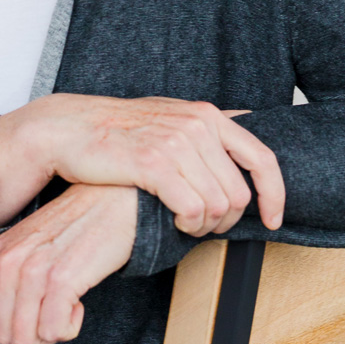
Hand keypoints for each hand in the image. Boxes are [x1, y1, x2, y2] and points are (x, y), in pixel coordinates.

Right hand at [0, 95, 283, 237]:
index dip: (275, 194)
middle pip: (240, 192)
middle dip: (229, 220)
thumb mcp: (169, 118)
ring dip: (206, 226)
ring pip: (219, 205)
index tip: (273, 219)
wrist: (69, 128)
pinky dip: (189, 225)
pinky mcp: (153, 163)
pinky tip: (175, 223)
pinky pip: (193, 209)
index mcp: (207, 115)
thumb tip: (244, 138)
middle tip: (206, 228)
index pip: (262, 158)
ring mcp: (176, 142)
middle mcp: (197, 124)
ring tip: (187, 226)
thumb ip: (204, 129)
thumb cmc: (118, 131)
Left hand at [0, 183, 136, 343]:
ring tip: (65, 308)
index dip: (3, 331)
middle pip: (3, 335)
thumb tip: (6, 320)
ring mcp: (34, 270)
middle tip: (52, 317)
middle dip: (31, 337)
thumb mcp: (31, 243)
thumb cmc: (80, 222)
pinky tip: (78, 304)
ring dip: (51, 334)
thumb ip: (12, 274)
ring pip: (26, 339)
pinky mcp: (61, 279)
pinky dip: (68, 328)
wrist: (115, 200)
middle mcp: (10, 261)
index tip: (26, 323)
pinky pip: (53, 332)